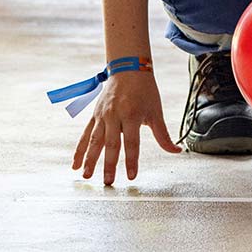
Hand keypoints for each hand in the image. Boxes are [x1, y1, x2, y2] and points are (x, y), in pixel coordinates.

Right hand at [72, 71, 180, 185]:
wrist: (127, 69)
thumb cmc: (145, 91)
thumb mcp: (156, 112)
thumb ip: (163, 135)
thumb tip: (177, 151)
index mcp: (131, 115)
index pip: (131, 143)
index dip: (131, 160)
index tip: (131, 176)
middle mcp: (114, 116)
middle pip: (110, 144)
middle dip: (108, 164)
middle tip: (107, 182)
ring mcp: (102, 116)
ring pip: (94, 141)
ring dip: (89, 159)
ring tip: (86, 176)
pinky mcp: (94, 115)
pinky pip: (85, 135)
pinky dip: (79, 150)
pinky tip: (75, 164)